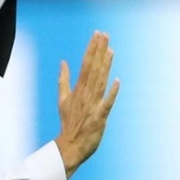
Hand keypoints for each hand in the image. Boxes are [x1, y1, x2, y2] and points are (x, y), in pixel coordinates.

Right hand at [54, 31, 119, 176]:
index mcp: (78, 89)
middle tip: (104, 34)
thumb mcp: (62, 99)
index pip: (85, 64)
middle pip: (93, 69)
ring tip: (110, 49)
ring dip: (105, 65)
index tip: (97, 34)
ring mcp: (93, 105)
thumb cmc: (68, 122)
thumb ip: (63, 79)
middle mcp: (86, 94)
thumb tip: (63, 62)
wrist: (70, 145)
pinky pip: (107, 103)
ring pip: (100, 81)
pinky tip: (117, 81)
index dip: (92, 49)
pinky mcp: (100, 117)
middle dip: (98, 51)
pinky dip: (112, 93)